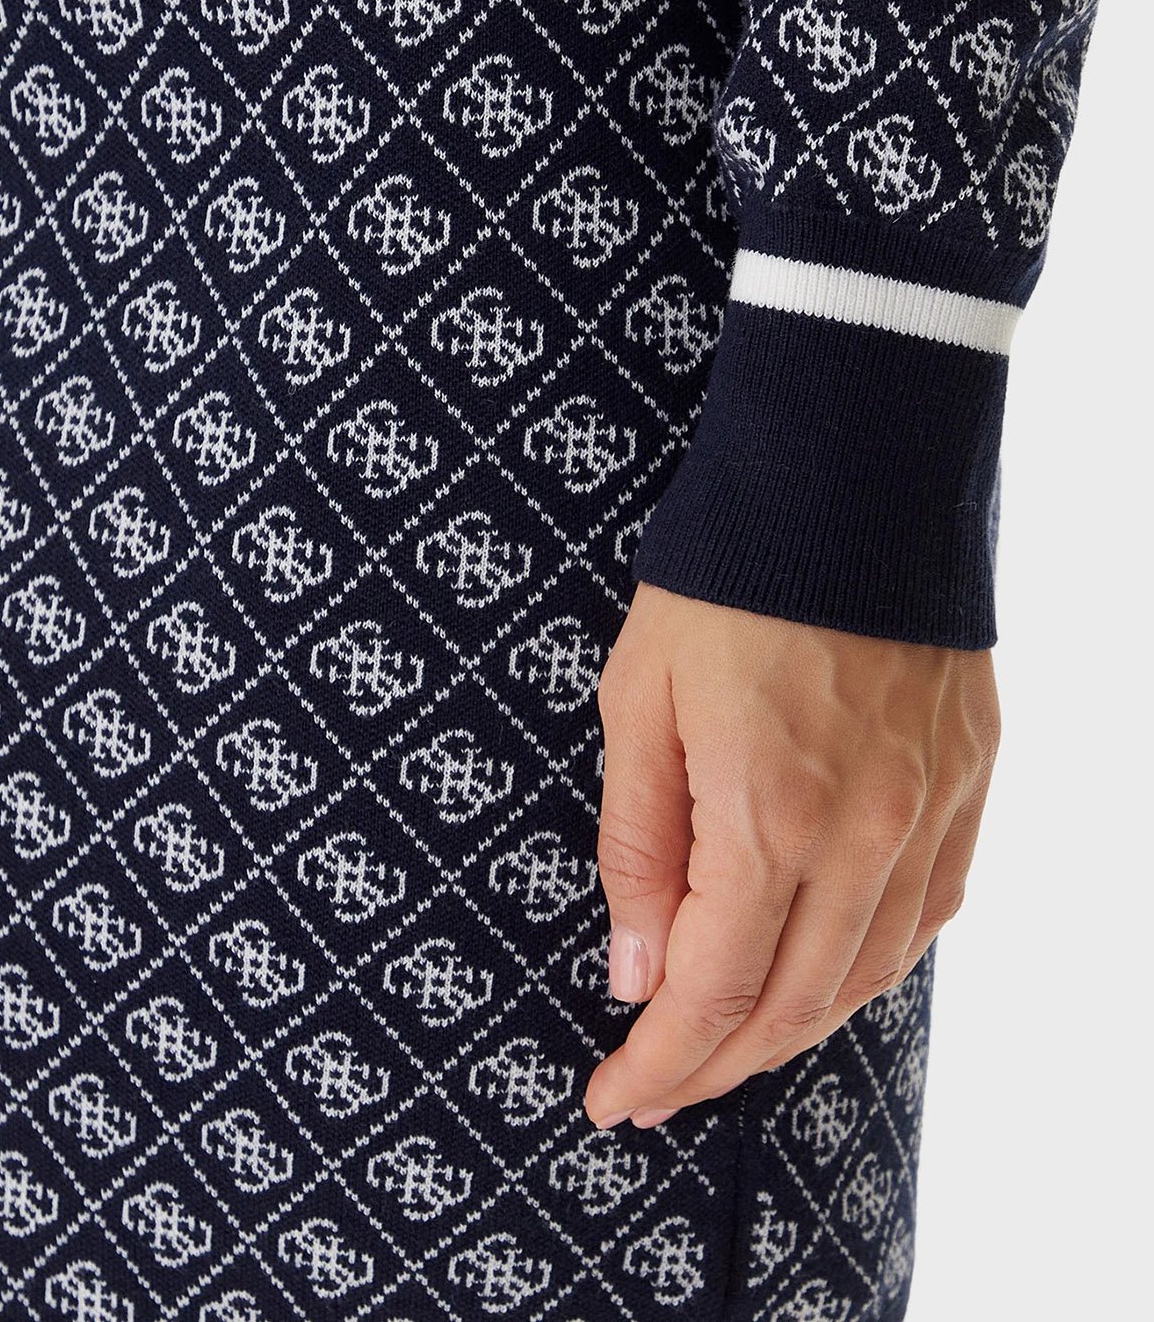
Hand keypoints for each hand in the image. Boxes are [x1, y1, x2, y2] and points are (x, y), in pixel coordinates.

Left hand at [584, 583, 999, 1128]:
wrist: (845, 480)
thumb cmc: (723, 584)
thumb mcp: (639, 705)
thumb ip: (638, 847)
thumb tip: (637, 971)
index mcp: (770, 817)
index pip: (713, 992)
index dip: (659, 1061)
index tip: (612, 1100)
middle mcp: (866, 834)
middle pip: (794, 1005)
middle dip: (717, 1065)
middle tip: (658, 1087)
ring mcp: (931, 810)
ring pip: (868, 973)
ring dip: (795, 1028)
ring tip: (731, 1046)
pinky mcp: (968, 780)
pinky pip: (928, 911)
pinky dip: (872, 965)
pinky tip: (831, 973)